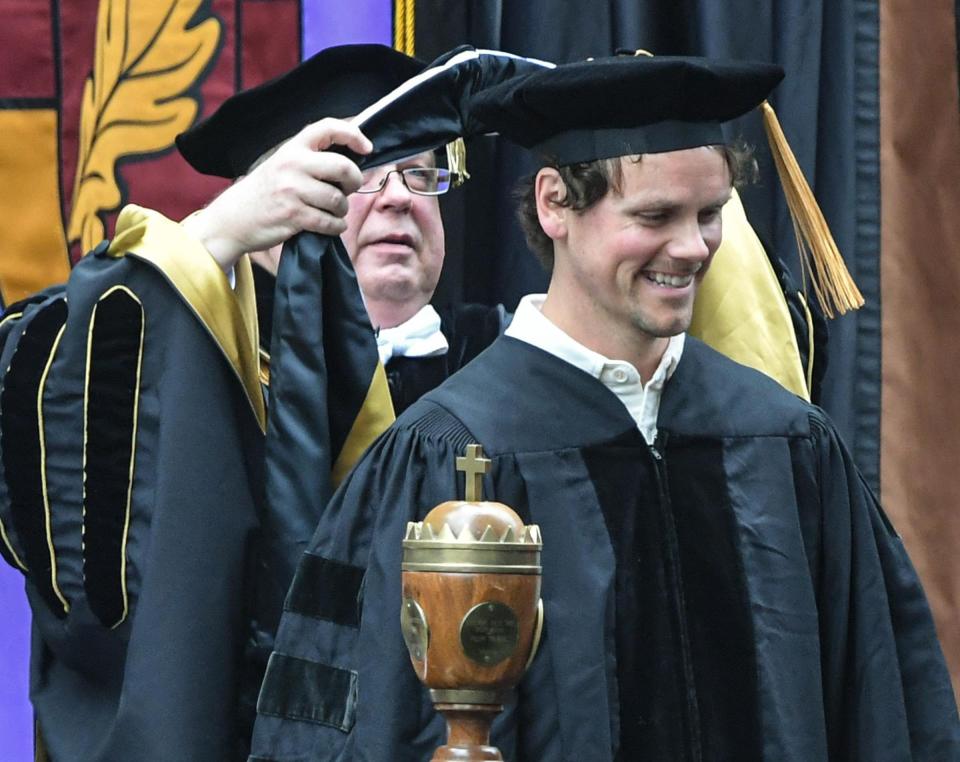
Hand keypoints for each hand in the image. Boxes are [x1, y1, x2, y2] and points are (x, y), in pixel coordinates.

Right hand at [182, 118, 372, 269]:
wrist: (235, 217)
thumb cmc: (267, 191)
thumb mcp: (284, 163)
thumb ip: (312, 159)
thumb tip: (354, 160)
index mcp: (293, 147)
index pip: (328, 128)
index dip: (353, 135)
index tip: (366, 148)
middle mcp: (293, 164)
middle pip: (344, 168)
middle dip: (354, 182)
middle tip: (346, 189)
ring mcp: (293, 190)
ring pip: (339, 200)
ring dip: (341, 210)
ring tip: (332, 211)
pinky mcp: (293, 215)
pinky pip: (330, 222)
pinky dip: (335, 227)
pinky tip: (329, 225)